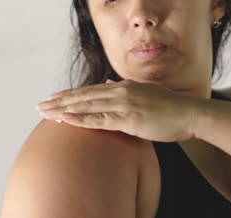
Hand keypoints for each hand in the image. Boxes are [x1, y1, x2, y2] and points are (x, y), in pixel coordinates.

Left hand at [36, 79, 198, 141]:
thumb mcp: (147, 93)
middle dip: (59, 101)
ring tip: (44, 113)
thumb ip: (126, 89)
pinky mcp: (128, 119)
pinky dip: (79, 119)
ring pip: (86, 106)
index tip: (55, 98)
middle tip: (39, 105)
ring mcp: (123, 104)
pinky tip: (64, 120)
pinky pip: (98, 120)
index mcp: (124, 87)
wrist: (190, 114)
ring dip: (63, 109)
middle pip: (83, 96)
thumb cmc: (172, 109)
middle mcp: (120, 91)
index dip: (71, 95)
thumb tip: (108, 83)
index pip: (91, 90)